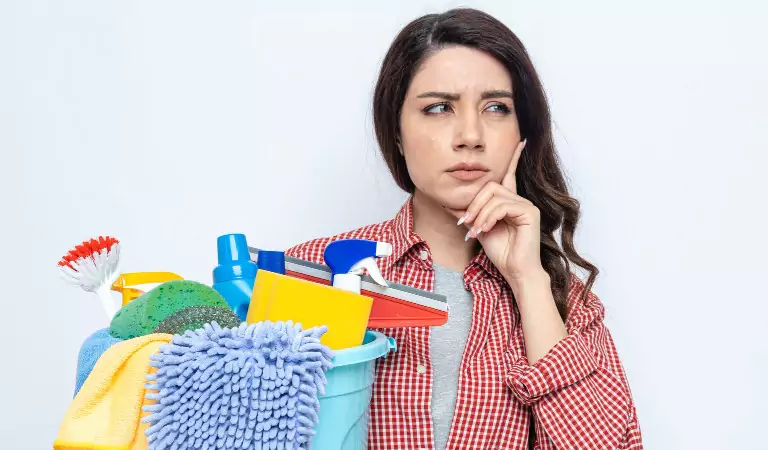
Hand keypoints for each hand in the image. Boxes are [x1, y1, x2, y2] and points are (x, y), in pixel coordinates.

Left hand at [445, 139, 545, 286]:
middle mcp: (519, 199)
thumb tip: (450, 204)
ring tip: (474, 230)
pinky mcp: (529, 212)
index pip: (509, 174)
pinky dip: (489, 217)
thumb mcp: (479, 230)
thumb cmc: (502, 253)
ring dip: (479, 213)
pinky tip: (484, 229)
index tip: (522, 142)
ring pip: (494, 195)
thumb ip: (469, 214)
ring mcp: (526, 205)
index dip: (514, 158)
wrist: (516, 271)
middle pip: (491, 186)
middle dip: (474, 203)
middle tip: (466, 223)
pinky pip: (502, 205)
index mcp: (510, 201)